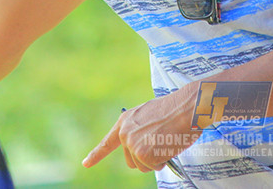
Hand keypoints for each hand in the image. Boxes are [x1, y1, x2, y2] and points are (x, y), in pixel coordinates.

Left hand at [82, 89, 200, 172]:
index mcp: (125, 122)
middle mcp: (125, 134)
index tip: (86, 164)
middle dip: (146, 158)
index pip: (107, 143)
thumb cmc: (175, 110)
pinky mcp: (142, 154)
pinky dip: (163, 160)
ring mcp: (132, 144)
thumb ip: (139, 131)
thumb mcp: (150, 117)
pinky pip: (154, 167)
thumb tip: (140, 150)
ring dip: (156, 159)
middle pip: (131, 160)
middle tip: (161, 141)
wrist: (187, 106)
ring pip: (143, 166)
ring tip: (166, 140)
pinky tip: (168, 144)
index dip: (96, 155)